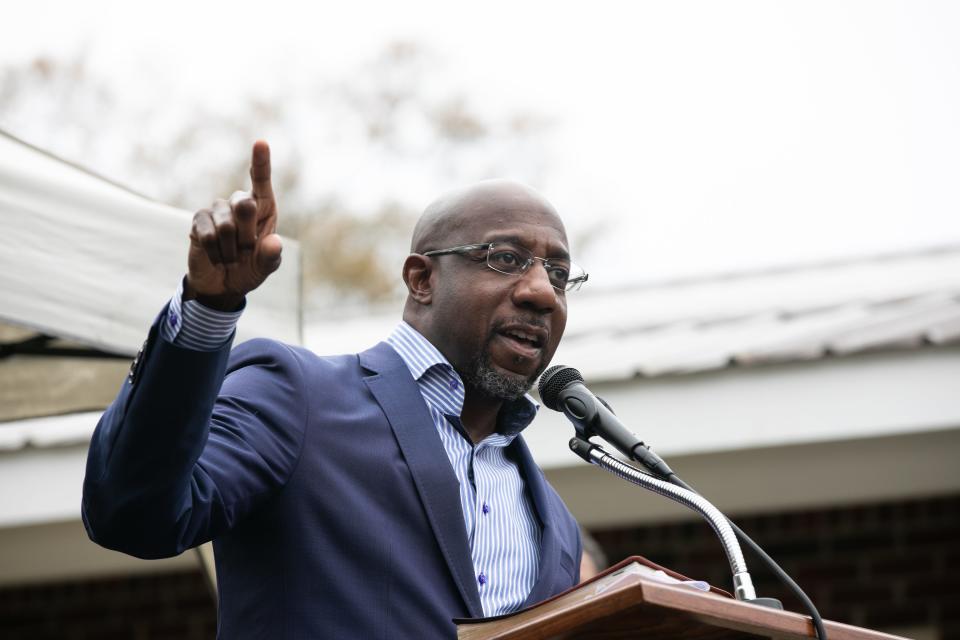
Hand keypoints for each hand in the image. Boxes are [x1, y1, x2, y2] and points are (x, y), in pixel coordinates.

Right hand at [185, 141, 282, 309]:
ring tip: (231, 256)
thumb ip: (272, 256)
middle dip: (247, 235)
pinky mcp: (198, 220)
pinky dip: (215, 251)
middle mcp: (240, 204)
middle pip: (244, 204)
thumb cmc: (249, 269)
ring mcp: (217, 210)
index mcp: (263, 209)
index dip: (261, 162)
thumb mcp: (266, 267)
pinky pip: (208, 235)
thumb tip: (273, 242)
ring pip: (226, 225)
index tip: (261, 143)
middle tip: (246, 250)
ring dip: (231, 248)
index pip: (261, 182)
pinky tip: (216, 255)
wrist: (222, 285)